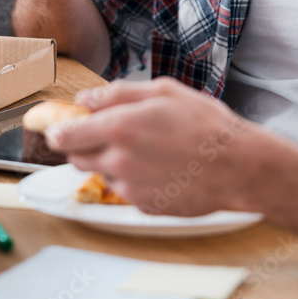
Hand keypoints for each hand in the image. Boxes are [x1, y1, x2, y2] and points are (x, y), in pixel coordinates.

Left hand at [47, 77, 260, 216]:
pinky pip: (125, 191)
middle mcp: (119, 161)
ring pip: (101, 174)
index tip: (59, 129)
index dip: (58, 131)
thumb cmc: (206, 124)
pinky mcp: (144, 207)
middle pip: (75, 158)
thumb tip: (84, 100)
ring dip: (111, 162)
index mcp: (120, 127)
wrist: (239, 167)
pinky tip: (161, 168)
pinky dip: (134, 180)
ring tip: (147, 150)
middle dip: (85, 145)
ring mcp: (130, 188)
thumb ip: (117, 94)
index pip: (65, 135)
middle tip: (111, 134)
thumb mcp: (164, 91)